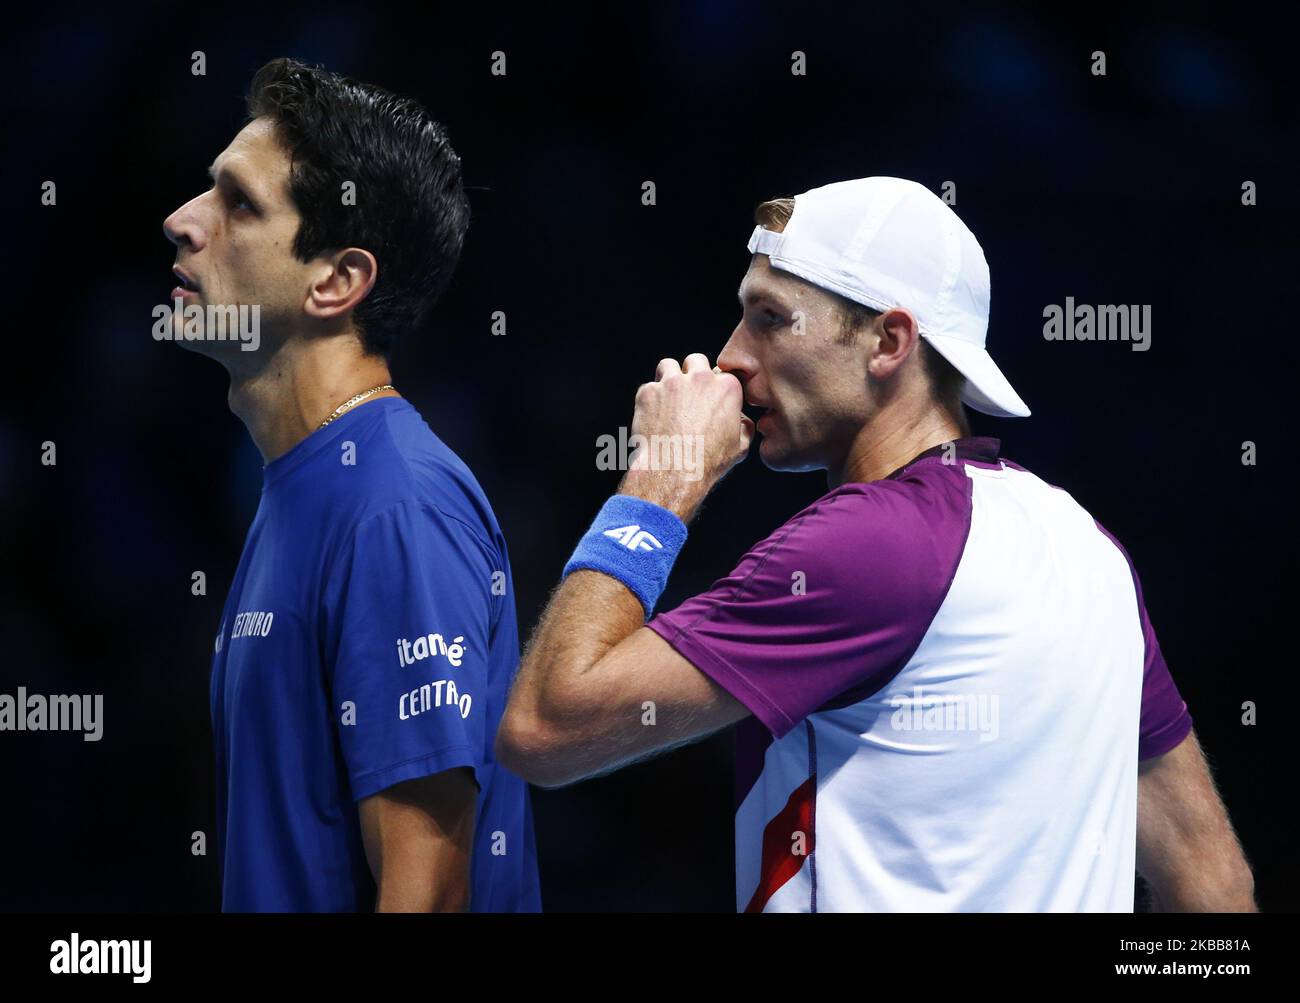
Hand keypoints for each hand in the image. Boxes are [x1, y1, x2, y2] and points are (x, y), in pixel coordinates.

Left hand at [617, 353, 753, 522]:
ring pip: (668, 365)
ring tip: (668, 398)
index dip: (715, 387)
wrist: (673, 472)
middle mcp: (700, 378)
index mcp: (727, 387)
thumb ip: (744, 426)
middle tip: (688, 394)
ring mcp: (671, 382)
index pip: (722, 374)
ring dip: (668, 378)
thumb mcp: (740, 446)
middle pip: (696, 360)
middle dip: (692, 373)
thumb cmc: (708, 462)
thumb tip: (742, 420)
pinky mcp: (648, 392)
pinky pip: (648, 387)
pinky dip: (650, 399)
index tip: (710, 399)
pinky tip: (653, 416)